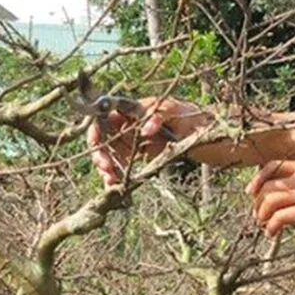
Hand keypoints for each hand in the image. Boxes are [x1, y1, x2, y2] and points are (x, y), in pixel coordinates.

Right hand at [88, 97, 205, 186]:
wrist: (198, 131)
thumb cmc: (183, 113)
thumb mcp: (171, 109)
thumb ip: (157, 116)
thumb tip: (145, 130)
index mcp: (127, 111)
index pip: (102, 119)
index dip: (96, 130)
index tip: (97, 143)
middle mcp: (123, 127)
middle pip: (101, 141)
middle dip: (100, 154)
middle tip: (106, 166)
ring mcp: (128, 144)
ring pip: (108, 156)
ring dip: (105, 169)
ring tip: (111, 180)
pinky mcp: (134, 158)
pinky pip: (119, 168)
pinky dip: (115, 178)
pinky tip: (115, 186)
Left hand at [245, 160, 294, 238]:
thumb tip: (269, 193)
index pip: (272, 165)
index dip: (258, 179)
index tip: (251, 192)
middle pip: (268, 186)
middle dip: (258, 202)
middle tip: (258, 215)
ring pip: (270, 200)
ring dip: (262, 215)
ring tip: (265, 224)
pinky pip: (280, 217)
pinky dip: (271, 226)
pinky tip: (272, 233)